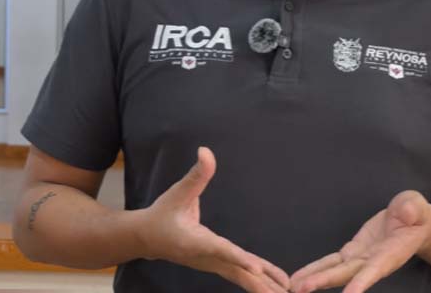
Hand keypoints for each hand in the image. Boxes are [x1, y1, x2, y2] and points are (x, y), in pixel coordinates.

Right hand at [140, 146, 291, 292]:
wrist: (146, 238)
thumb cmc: (162, 214)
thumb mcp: (177, 192)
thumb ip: (196, 175)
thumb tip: (206, 151)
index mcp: (195, 242)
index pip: (220, 250)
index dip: (238, 258)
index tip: (256, 268)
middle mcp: (206, 258)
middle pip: (237, 272)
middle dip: (260, 283)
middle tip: (284, 292)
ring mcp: (212, 265)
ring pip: (241, 278)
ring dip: (264, 286)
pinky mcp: (217, 266)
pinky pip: (240, 276)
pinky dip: (258, 283)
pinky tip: (276, 288)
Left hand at [289, 190, 430, 292]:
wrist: (412, 222)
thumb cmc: (415, 214)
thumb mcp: (416, 206)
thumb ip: (411, 209)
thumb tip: (406, 212)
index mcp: (392, 253)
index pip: (375, 269)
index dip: (362, 281)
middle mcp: (374, 261)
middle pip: (347, 274)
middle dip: (325, 280)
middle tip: (302, 288)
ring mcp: (362, 259)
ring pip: (336, 271)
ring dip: (315, 279)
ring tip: (294, 287)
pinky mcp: (353, 252)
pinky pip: (332, 262)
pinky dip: (316, 269)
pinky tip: (299, 278)